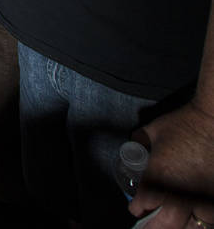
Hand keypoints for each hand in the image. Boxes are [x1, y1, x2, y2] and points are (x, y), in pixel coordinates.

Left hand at [129, 101, 213, 226]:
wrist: (212, 121)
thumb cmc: (181, 124)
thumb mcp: (151, 132)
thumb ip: (139, 144)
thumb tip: (132, 150)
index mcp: (159, 177)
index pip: (144, 204)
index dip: (137, 208)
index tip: (135, 209)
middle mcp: (180, 193)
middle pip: (166, 224)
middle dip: (153, 226)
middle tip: (147, 224)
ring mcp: (203, 198)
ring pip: (192, 227)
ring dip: (179, 227)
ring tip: (171, 225)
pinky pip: (210, 219)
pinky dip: (202, 223)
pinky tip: (197, 222)